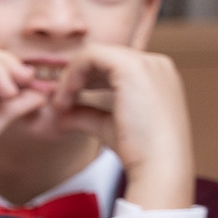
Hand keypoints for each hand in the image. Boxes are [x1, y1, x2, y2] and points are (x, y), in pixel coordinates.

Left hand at [49, 45, 192, 210]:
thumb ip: (87, 115)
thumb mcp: (108, 126)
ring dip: (71, 76)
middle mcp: (155, 64)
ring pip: (95, 53)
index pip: (112, 66)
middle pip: (103, 58)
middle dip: (76, 77)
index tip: (65, 103)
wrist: (158, 165)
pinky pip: (91, 55)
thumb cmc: (138, 151)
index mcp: (155, 76)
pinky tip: (66, 97)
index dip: (85, 80)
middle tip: (59, 102)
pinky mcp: (132, 67)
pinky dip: (73, 73)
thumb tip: (62, 115)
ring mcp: (146, 63)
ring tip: (61, 103)